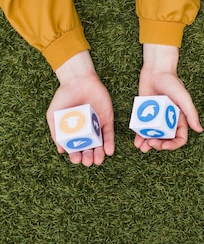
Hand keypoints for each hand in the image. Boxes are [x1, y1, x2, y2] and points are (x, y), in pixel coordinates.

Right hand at [46, 51, 113, 166]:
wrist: (78, 81)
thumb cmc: (63, 97)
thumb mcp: (54, 115)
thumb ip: (56, 132)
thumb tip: (61, 150)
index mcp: (72, 131)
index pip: (75, 147)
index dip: (75, 154)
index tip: (75, 159)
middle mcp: (85, 131)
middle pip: (88, 148)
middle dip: (88, 156)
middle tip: (87, 162)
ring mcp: (96, 126)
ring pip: (99, 143)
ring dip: (99, 153)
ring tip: (98, 160)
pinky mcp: (107, 119)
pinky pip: (109, 133)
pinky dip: (109, 143)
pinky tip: (109, 151)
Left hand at [134, 44, 202, 151]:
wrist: (155, 70)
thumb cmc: (172, 82)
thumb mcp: (183, 98)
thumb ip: (191, 113)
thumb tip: (199, 129)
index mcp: (179, 119)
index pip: (179, 138)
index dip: (173, 145)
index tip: (164, 146)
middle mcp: (168, 121)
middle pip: (165, 140)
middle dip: (158, 145)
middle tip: (151, 144)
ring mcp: (156, 118)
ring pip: (153, 137)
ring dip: (148, 145)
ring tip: (141, 147)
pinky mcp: (145, 114)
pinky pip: (142, 128)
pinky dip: (139, 137)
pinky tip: (136, 142)